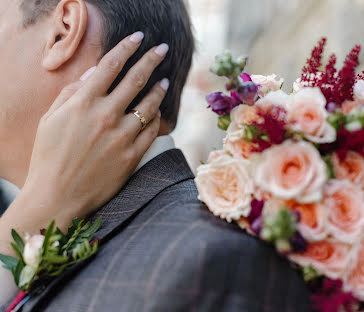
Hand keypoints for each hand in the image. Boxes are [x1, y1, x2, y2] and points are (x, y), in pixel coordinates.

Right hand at [0, 31, 169, 252]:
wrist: (56, 197)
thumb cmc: (48, 156)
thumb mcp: (50, 120)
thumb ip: (71, 93)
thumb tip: (93, 73)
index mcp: (83, 103)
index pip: (110, 66)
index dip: (126, 48)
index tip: (138, 38)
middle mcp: (105, 116)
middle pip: (136, 79)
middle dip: (152, 60)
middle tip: (162, 49)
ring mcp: (121, 137)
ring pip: (149, 106)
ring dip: (158, 90)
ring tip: (164, 82)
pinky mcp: (132, 157)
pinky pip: (150, 132)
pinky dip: (156, 119)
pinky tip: (157, 113)